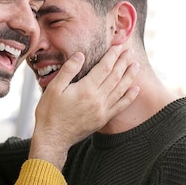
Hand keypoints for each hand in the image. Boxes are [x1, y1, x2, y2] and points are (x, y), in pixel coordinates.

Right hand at [29, 46, 139, 169]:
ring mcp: (102, 110)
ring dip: (130, 76)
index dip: (112, 56)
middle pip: (115, 76)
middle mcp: (97, 99)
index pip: (104, 68)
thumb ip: (68, 70)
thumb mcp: (53, 88)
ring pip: (120, 89)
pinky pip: (120, 106)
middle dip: (123, 62)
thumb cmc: (49, 113)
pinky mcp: (103, 119)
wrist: (53, 138)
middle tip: (130, 52)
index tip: (118, 46)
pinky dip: (129, 97)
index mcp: (85, 89)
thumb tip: (80, 55)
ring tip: (136, 65)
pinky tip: (136, 89)